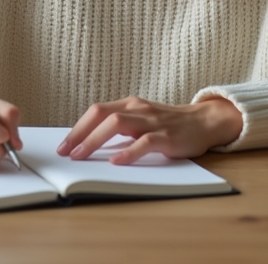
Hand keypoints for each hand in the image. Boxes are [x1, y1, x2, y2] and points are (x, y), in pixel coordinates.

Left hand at [56, 96, 242, 165]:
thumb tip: (89, 144)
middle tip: (66, 153)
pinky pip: (144, 142)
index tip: (62, 146)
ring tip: (81, 156)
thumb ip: (120, 128)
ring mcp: (152, 121)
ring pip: (118, 123)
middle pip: (102, 114)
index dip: (77, 128)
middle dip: (80, 134)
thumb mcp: (141, 120)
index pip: (96, 111)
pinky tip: (116, 162)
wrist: (205, 121)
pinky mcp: (167, 136)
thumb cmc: (169, 124)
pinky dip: (128, 152)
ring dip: (95, 140)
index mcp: (130, 104)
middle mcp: (138, 109)